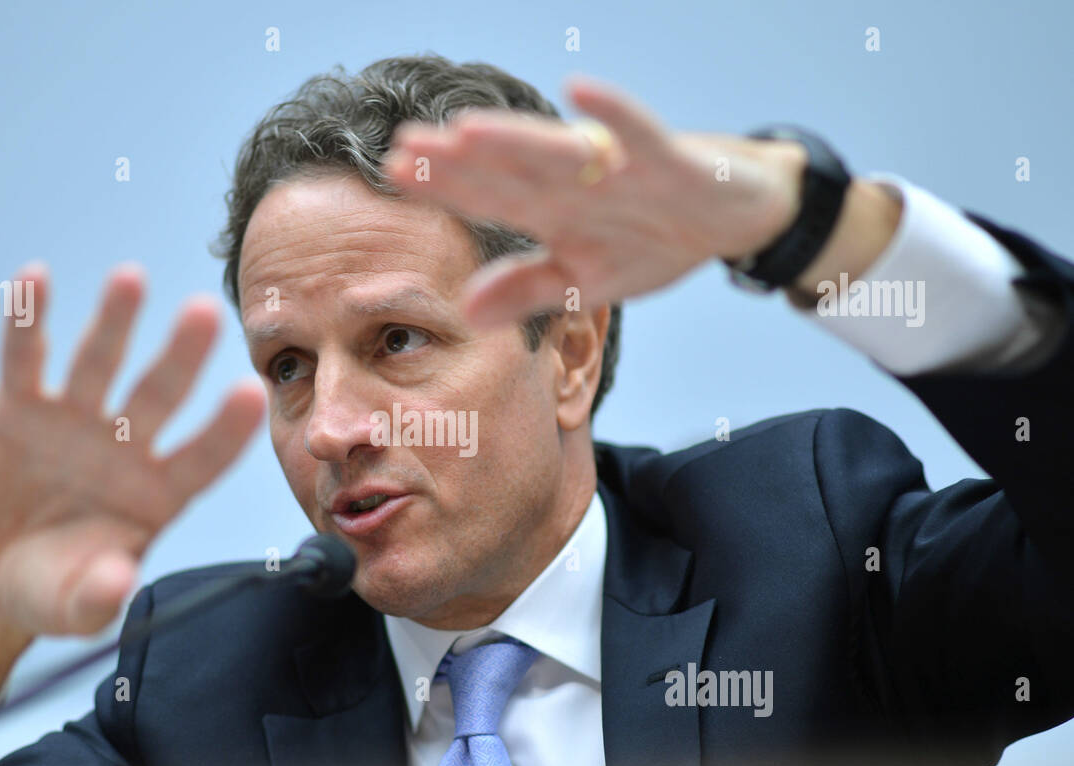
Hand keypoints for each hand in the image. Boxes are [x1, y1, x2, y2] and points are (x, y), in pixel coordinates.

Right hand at [0, 263, 264, 727]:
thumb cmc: (49, 591)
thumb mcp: (74, 607)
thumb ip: (98, 598)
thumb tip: (116, 583)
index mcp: (159, 494)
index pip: (203, 457)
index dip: (225, 430)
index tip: (252, 394)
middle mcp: (126, 448)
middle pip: (160, 395)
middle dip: (181, 355)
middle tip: (207, 312)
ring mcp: (75, 421)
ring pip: (100, 363)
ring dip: (113, 322)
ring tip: (130, 278)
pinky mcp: (20, 408)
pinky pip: (25, 360)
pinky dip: (27, 321)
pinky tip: (35, 279)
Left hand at [381, 74, 806, 325]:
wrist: (734, 214)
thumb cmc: (653, 238)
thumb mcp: (589, 279)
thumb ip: (528, 290)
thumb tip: (466, 311)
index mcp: (552, 210)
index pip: (487, 197)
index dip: (443, 188)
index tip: (394, 175)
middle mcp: (575, 183)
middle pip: (509, 170)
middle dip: (459, 163)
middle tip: (406, 149)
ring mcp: (620, 169)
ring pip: (559, 153)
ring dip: (515, 141)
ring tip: (466, 130)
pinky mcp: (668, 160)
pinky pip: (640, 136)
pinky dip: (614, 117)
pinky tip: (580, 92)